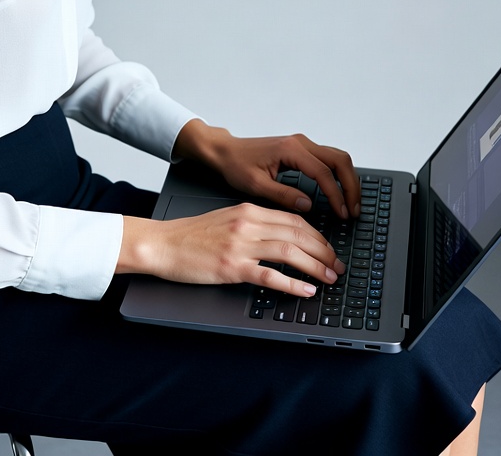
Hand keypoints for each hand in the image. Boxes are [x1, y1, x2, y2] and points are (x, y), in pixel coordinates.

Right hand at [118, 204, 346, 297]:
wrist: (163, 243)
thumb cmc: (192, 235)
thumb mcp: (227, 219)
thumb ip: (253, 224)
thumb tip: (283, 237)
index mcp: (248, 210)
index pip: (293, 219)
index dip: (317, 235)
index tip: (328, 248)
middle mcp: (248, 224)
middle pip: (297, 233)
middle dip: (323, 250)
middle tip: (337, 265)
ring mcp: (240, 245)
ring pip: (289, 251)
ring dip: (315, 266)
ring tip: (330, 278)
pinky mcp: (231, 267)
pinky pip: (269, 275)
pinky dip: (292, 284)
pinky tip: (306, 290)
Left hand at [174, 120, 360, 220]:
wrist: (225, 151)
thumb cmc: (236, 165)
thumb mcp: (256, 185)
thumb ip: (283, 195)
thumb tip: (308, 205)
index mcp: (290, 150)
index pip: (323, 172)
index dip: (336, 195)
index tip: (342, 214)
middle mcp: (300, 143)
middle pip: (340, 160)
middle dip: (351, 186)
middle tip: (354, 210)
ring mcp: (302, 144)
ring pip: (337, 158)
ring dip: (348, 180)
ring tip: (350, 204)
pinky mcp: (301, 149)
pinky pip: (329, 159)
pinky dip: (339, 175)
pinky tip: (338, 192)